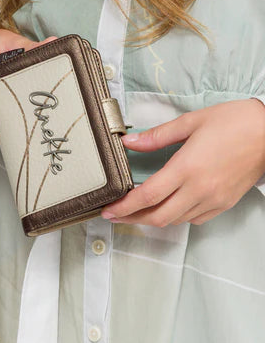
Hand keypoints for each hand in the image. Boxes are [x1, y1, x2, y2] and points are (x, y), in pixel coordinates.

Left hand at [101, 99, 264, 225]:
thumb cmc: (235, 122)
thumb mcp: (191, 121)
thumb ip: (157, 136)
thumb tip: (130, 142)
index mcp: (187, 167)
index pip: (147, 196)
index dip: (124, 207)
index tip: (108, 210)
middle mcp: (199, 189)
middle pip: (158, 217)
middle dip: (132, 219)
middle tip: (116, 215)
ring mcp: (213, 199)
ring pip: (175, 220)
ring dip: (153, 218)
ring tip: (137, 211)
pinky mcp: (224, 204)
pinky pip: (193, 219)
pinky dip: (176, 217)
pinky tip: (168, 206)